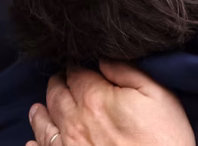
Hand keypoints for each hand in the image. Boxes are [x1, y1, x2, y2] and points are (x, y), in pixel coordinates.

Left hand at [27, 60, 194, 145]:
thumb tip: (103, 60)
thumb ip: (128, 72)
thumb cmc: (164, 140)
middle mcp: (75, 122)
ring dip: (41, 111)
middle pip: (56, 95)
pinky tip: (33, 142)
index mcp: (96, 98)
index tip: (78, 64)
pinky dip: (36, 143)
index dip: (77, 66)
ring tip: (38, 107)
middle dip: (57, 83)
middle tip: (60, 79)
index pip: (76, 73)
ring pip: (44, 123)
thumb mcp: (158, 95)